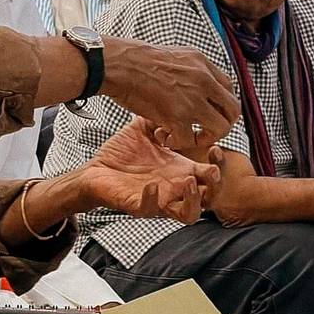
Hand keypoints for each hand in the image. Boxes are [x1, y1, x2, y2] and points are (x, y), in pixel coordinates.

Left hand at [82, 117, 221, 223]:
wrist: (95, 168)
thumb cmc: (122, 153)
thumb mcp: (145, 130)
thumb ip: (161, 116)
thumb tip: (172, 99)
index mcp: (179, 170)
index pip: (211, 173)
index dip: (218, 163)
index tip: (214, 147)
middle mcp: (174, 188)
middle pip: (210, 198)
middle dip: (217, 185)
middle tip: (211, 169)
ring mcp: (159, 200)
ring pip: (189, 214)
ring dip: (194, 200)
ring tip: (188, 182)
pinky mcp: (138, 206)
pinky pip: (151, 210)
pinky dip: (153, 199)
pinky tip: (151, 185)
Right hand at [100, 40, 240, 148]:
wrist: (119, 64)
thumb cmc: (136, 60)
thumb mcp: (175, 54)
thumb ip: (191, 68)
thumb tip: (195, 80)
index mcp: (203, 65)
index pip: (229, 89)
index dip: (220, 106)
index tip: (207, 113)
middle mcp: (204, 81)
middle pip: (232, 110)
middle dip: (220, 125)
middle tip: (202, 130)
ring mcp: (193, 99)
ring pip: (220, 128)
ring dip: (204, 138)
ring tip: (186, 137)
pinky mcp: (177, 116)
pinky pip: (190, 139)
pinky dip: (178, 143)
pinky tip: (164, 137)